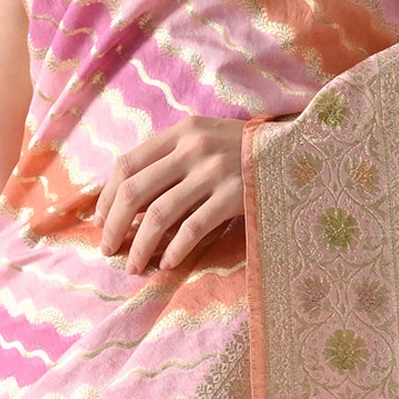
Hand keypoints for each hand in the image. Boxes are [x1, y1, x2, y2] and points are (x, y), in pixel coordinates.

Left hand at [95, 117, 245, 272]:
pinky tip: (167, 264)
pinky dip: (175, 249)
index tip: (100, 222)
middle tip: (108, 250)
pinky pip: (193, 228)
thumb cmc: (247, 152)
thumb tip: (129, 200)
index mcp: (181, 132)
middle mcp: (193, 148)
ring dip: (140, 245)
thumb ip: (173, 158)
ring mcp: (214, 172)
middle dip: (114, 225)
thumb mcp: (207, 139)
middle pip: (135, 191)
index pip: (127, 164)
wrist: (298, 153)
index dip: (107, 197)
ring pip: (158, 214)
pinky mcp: (234, 196)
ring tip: (133, 266)